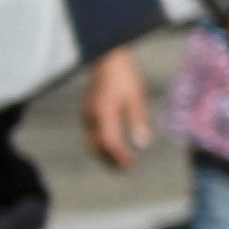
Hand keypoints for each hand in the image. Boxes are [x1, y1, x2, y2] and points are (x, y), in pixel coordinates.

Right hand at [80, 43, 150, 167]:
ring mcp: (87, 114)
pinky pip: (91, 134)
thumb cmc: (124, 77)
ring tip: (120, 161)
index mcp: (103, 114)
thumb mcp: (136, 98)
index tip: (131, 165)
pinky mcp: (87, 111)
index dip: (120, 156)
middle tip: (126, 168)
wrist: (108, 60)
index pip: (109, 143)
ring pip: (91, 141)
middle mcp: (91, 117)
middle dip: (110, 160)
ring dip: (104, 153)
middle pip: (96, 146)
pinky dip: (100, 144)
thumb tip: (141, 144)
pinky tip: (112, 145)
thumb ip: (138, 121)